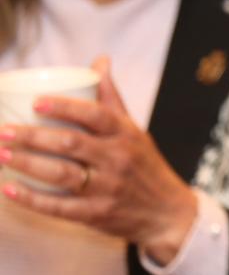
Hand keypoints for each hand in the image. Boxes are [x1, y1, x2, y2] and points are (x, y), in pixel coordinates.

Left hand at [0, 57, 195, 264]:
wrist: (167, 212)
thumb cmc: (144, 165)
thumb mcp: (134, 130)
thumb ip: (111, 98)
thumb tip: (99, 61)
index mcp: (125, 134)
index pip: (96, 115)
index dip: (65, 107)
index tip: (36, 102)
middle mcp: (117, 159)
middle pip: (71, 143)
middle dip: (33, 136)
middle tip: (3, 131)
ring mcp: (107, 188)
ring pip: (62, 174)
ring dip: (27, 164)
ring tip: (0, 155)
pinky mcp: (97, 214)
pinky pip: (59, 207)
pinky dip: (32, 199)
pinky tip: (9, 190)